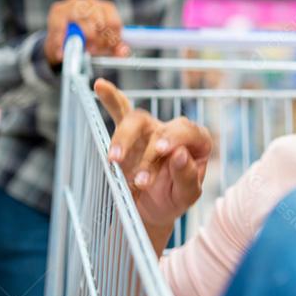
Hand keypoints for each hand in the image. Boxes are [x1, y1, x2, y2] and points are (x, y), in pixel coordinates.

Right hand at [45, 0, 129, 66]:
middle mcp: (91, 2)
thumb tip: (123, 52)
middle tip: (95, 51)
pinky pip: (62, 28)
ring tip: (82, 50)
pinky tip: (62, 53)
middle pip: (100, 22)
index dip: (112, 39)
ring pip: (83, 23)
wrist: (59, 36)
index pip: (114, 22)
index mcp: (105, 7)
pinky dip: (62, 43)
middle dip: (99, 40)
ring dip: (83, 40)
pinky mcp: (58, 9)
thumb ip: (114, 48)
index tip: (107, 49)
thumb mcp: (101, 43)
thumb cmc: (84, 37)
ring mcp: (74, 4)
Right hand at [95, 78, 211, 254]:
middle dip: (147, 148)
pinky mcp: (129, 135)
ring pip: (135, 121)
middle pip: (159, 126)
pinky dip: (111, 99)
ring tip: (114, 160)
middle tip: (140, 174)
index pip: (189, 131)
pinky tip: (99, 85)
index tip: (163, 151)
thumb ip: (187, 177)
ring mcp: (149, 131)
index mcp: (196, 142)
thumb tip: (180, 154)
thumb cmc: (174, 198)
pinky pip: (119, 111)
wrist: (153, 210)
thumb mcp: (187, 195)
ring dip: (123, 138)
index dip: (176, 138)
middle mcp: (172, 131)